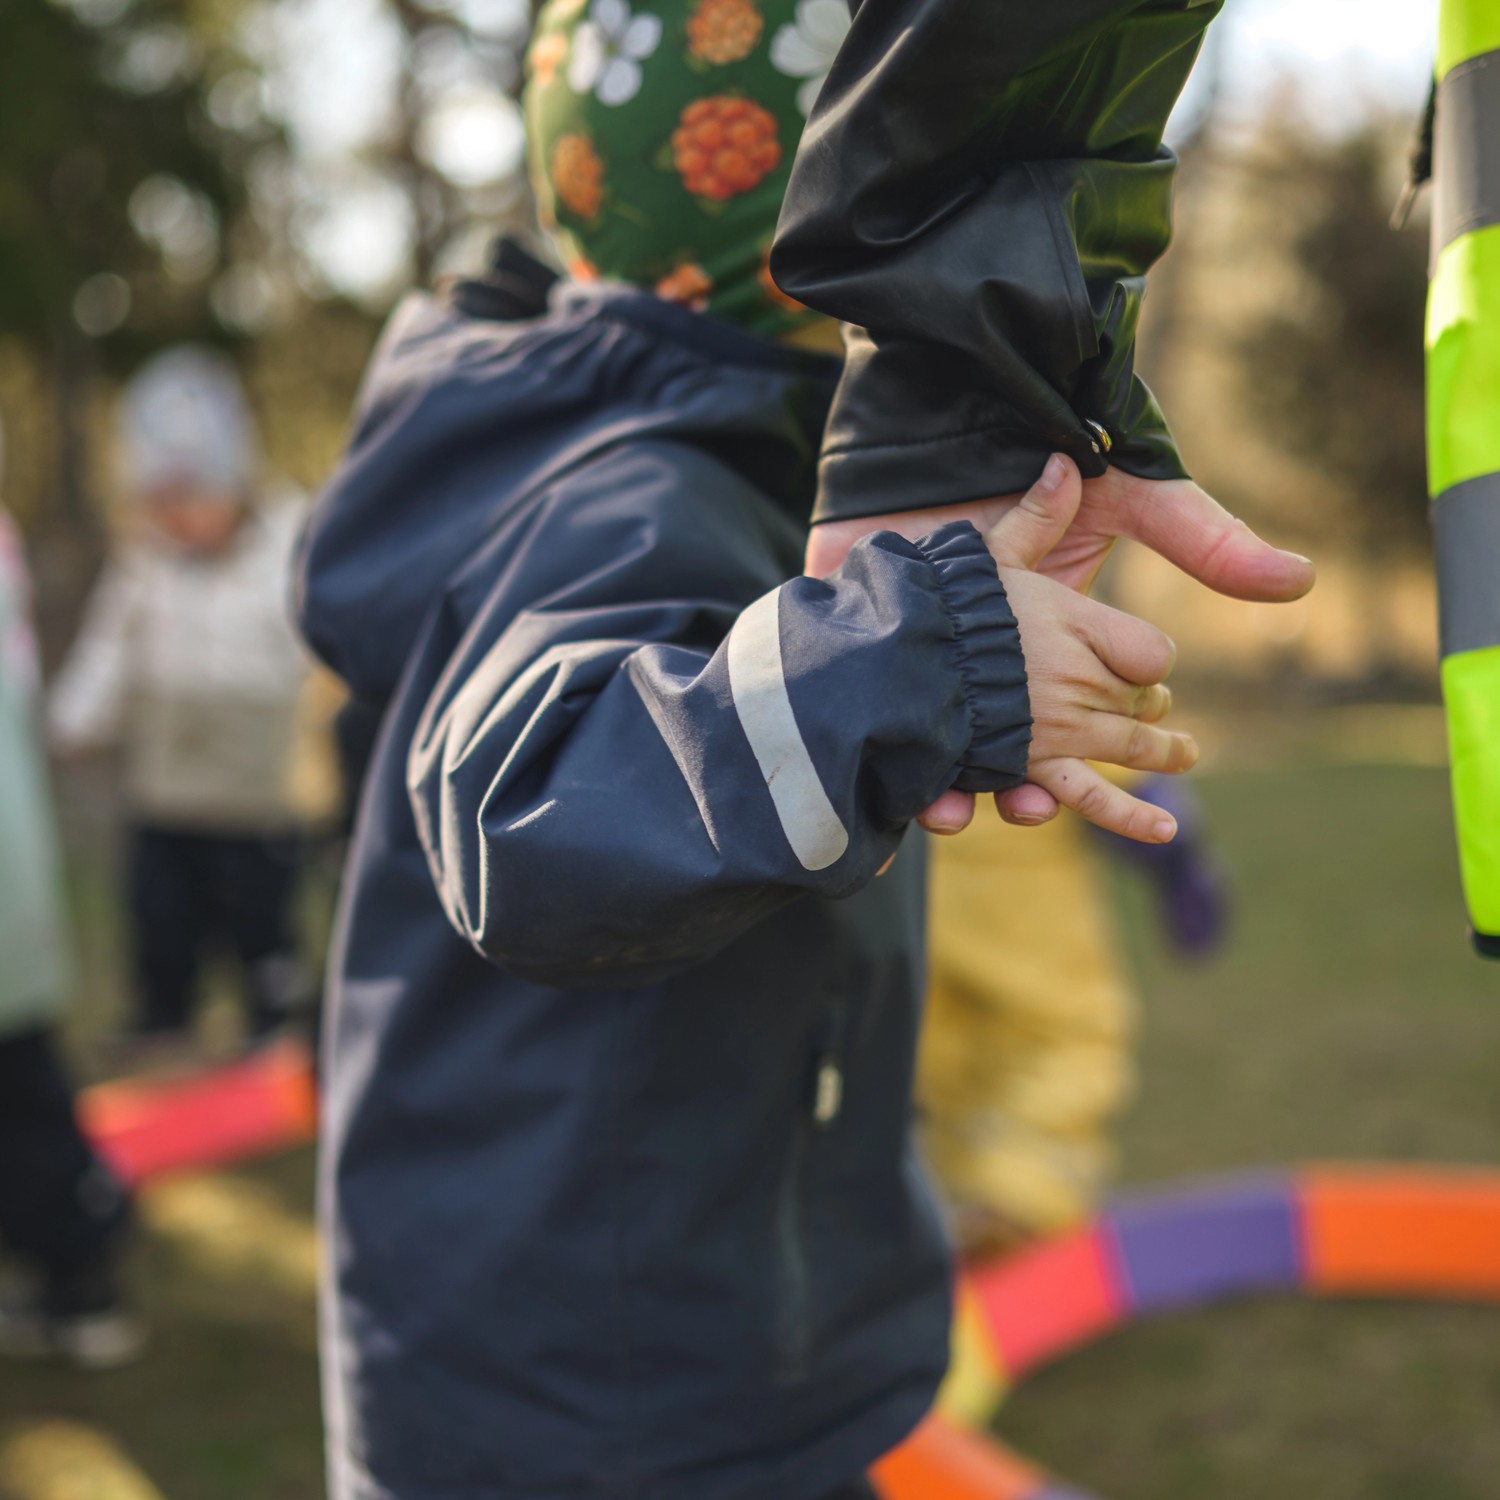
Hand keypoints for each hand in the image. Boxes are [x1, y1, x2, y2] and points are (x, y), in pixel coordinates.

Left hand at [805, 461, 1313, 833]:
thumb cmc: (1034, 453)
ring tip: (969, 810)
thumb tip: (1300, 580)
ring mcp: (931, 667)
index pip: (1091, 716)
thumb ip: (1199, 538)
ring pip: (953, 764)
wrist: (933, 425)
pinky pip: (884, 735)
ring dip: (966, 799)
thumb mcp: (1124, 497)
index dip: (1111, 745)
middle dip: (1036, 790)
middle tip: (1041, 804)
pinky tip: (924, 797)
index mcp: (1057, 642)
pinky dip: (903, 779)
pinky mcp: (872, 658)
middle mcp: (997, 667)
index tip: (1137, 765)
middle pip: (1022, 755)